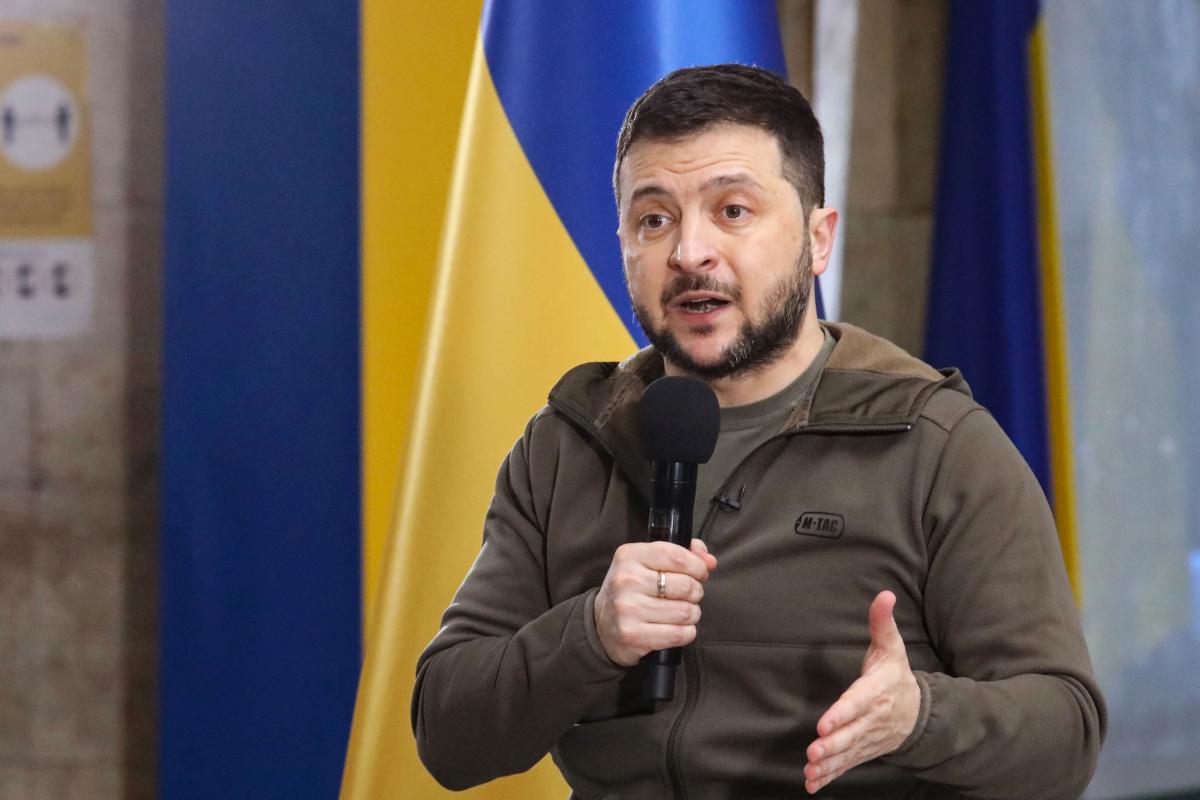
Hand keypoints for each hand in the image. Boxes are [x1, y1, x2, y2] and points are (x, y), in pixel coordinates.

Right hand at [593, 539, 716, 665]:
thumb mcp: (648, 563)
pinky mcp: (633, 636)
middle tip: (687, 596)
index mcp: (630, 555)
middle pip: (686, 586)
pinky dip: (686, 633)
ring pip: (686, 612)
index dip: (697, 566)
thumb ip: (682, 554)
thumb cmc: (632, 590)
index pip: (678, 556)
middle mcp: (626, 580)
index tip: (699, 573)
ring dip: (691, 614)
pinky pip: (679, 634)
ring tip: (680, 613)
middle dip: (695, 592)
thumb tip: (709, 560)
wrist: (601, 625)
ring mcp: (628, 609)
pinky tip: (676, 629)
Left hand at [804, 590, 919, 793]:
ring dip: (828, 763)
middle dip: (833, 744)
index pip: (857, 702)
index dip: (841, 713)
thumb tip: (884, 594)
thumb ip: (882, 623)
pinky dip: (830, 776)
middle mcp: (871, 719)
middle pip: (851, 733)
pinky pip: (846, 766)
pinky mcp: (862, 751)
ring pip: (847, 753)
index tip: (824, 723)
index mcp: (876, 692)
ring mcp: (867, 738)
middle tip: (813, 750)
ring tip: (810, 769)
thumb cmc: (896, 676)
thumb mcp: (891, 647)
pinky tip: (811, 783)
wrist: (918, 713)